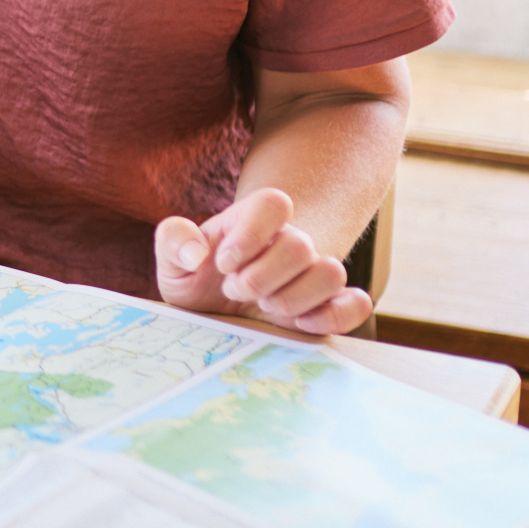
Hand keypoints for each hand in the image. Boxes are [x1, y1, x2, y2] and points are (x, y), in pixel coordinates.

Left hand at [153, 186, 370, 335]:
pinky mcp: (328, 307)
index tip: (223, 263)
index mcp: (254, 223)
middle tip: (236, 291)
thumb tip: (197, 253)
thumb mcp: (173, 262)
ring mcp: (312, 275)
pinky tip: (299, 324)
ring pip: (332, 272)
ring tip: (266, 307)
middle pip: (300, 246)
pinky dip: (334, 316)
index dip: (251, 234)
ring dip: (293, 298)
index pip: (275, 203)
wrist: (218, 313)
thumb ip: (173, 241)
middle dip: (261, 278)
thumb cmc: (197, 279)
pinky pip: (356, 305)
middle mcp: (289, 244)